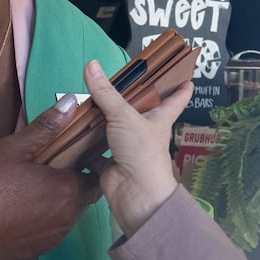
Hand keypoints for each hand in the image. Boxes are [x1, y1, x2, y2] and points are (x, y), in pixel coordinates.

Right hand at [0, 96, 99, 259]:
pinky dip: (46, 217)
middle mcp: (69, 217)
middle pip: (84, 193)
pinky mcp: (40, 250)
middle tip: (49, 165)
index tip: (70, 149)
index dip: (85, 159)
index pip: (94, 171)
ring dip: (59, 199)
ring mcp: (55, 237)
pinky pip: (53, 229)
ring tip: (34, 185)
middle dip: (73, 179)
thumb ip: (46, 126)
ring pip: (69, 212)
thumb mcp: (13, 149)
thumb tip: (72, 102)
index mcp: (68, 190)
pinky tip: (23, 208)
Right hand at [82, 59, 190, 235]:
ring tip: (86, 104)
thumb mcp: (124, 116)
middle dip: (131, 101)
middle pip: (140, 113)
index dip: (181, 88)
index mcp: (159, 120)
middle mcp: (144, 133)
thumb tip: (91, 65)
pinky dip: (85, 148)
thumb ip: (105, 92)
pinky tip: (74, 137)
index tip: (186, 76)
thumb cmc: (142, 152)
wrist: (135, 194)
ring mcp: (127, 150)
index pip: (175, 100)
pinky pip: (95, 154)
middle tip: (118, 83)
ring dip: (102, 122)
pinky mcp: (110, 165)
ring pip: (114, 131)